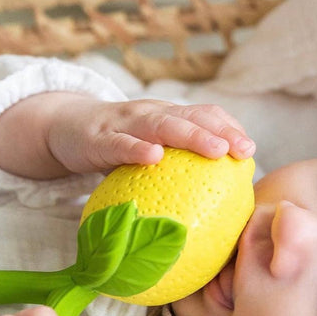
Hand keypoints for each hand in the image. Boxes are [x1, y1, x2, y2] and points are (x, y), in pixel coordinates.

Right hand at [45, 94, 255, 173]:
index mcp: (166, 116)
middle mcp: (150, 114)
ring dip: (191, 135)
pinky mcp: (98, 137)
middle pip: (190, 117)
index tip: (250, 150)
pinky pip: (119, 142)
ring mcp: (125, 123)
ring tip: (215, 150)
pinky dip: (136, 148)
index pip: (203, 114)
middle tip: (244, 150)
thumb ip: (174, 166)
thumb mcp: (148, 148)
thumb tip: (208, 201)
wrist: (66, 128)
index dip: (228, 127)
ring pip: (161, 125)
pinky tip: (153, 157)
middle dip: (220, 131)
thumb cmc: (117, 145)